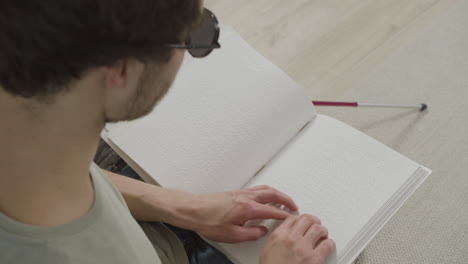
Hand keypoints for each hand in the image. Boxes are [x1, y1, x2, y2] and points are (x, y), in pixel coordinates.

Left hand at [172, 185, 297, 242]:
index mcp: (247, 208)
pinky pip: (258, 189)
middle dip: (286, 199)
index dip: (284, 215)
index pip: (272, 210)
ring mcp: (241, 193)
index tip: (292, 218)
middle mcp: (246, 197)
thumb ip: (251, 234)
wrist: (193, 209)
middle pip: (272, 194)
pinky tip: (266, 197)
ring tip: (284, 200)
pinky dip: (267, 191)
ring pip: (265, 189)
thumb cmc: (208, 220)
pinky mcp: (236, 192)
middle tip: (294, 206)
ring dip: (277, 193)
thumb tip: (262, 231)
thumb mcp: (231, 235)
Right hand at [260, 214, 334, 263]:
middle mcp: (291, 239)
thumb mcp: (268, 250)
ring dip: (322, 231)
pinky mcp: (315, 259)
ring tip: (322, 235)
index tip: (302, 223)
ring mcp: (304, 248)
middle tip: (315, 225)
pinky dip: (329, 243)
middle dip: (313, 221)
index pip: (292, 218)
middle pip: (307, 219)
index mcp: (278, 236)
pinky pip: (327, 244)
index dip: (299, 219)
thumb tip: (286, 235)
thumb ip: (278, 239)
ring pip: (319, 229)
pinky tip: (327, 245)